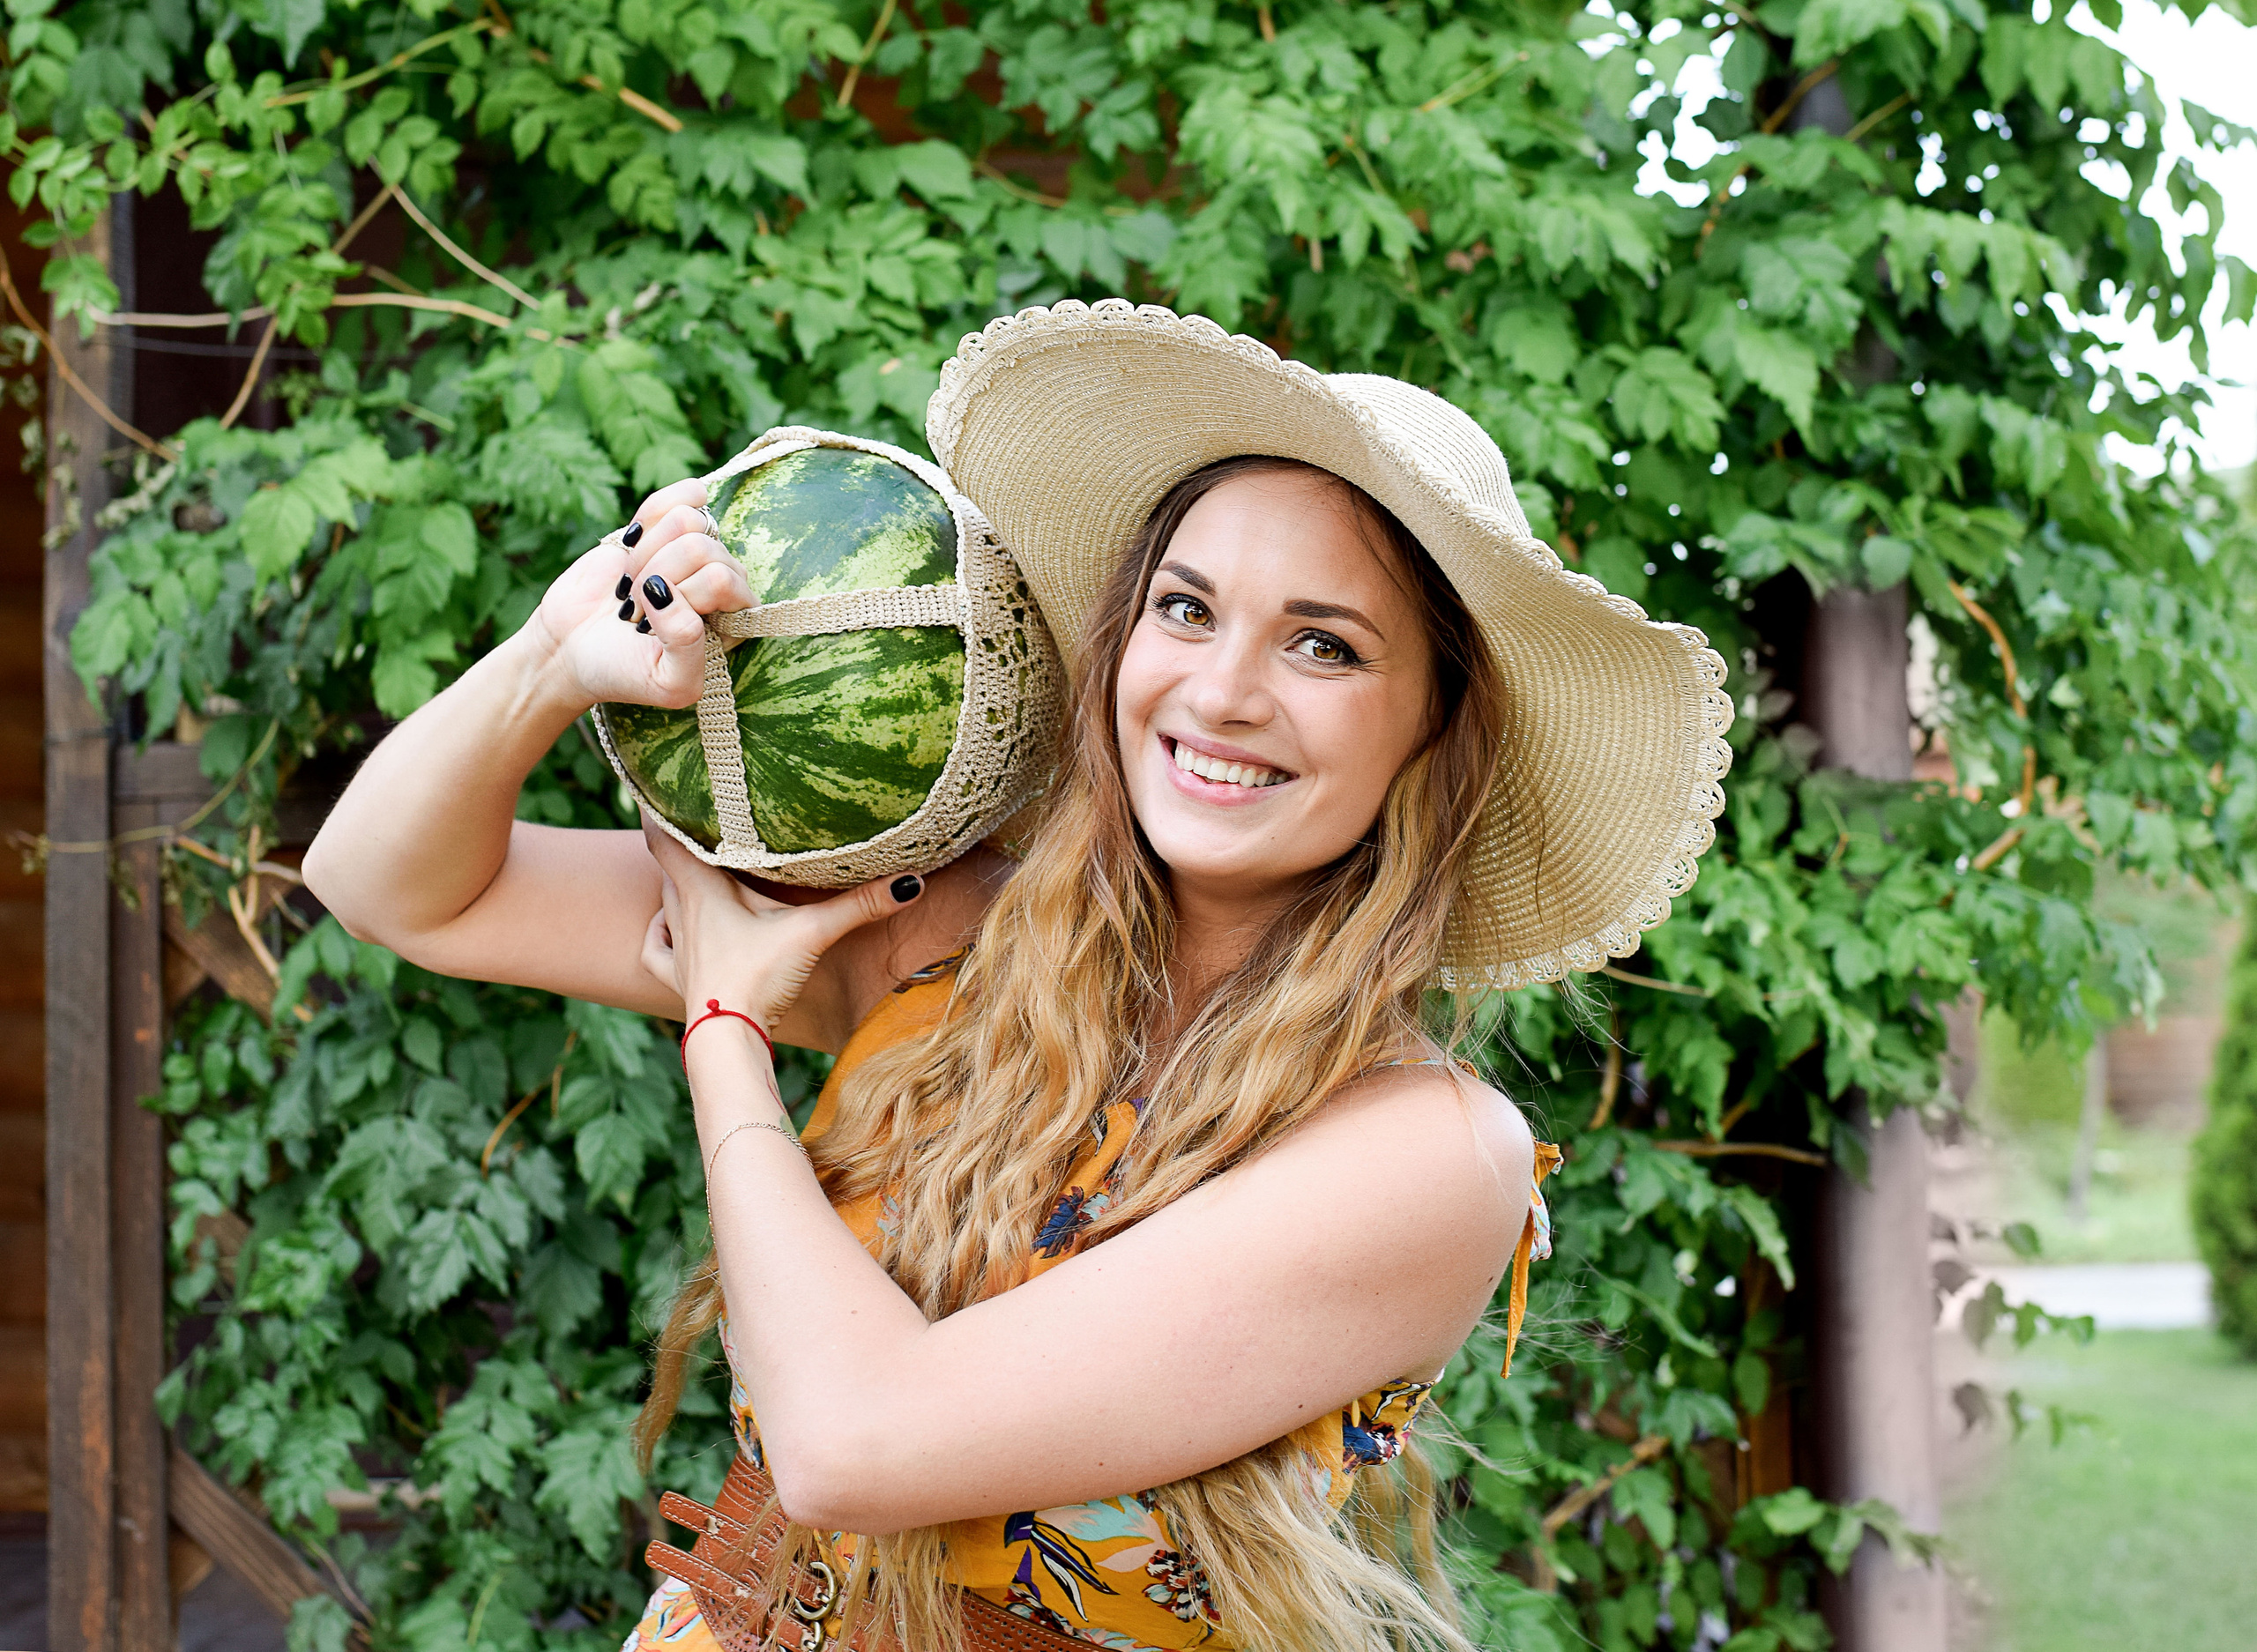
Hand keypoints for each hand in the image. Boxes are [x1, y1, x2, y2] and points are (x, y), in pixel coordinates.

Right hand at [528, 478, 759, 709]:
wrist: (570, 648)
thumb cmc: (624, 671)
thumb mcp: (668, 682)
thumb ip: (687, 645)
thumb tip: (669, 590)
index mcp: (735, 619)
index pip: (723, 580)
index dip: (681, 596)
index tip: (653, 626)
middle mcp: (722, 582)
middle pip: (703, 547)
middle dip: (656, 577)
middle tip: (637, 609)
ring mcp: (696, 551)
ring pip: (687, 519)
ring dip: (646, 555)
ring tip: (633, 587)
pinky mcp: (668, 526)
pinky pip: (678, 497)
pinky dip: (650, 517)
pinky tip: (635, 541)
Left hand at [638, 817, 925, 1034]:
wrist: (727, 1039)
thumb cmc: (758, 979)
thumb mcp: (811, 934)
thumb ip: (858, 906)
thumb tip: (910, 880)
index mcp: (702, 891)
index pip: (667, 839)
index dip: (658, 809)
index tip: (654, 781)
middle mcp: (681, 913)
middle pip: (670, 866)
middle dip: (677, 841)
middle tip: (689, 817)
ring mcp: (676, 949)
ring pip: (665, 902)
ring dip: (674, 884)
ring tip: (689, 868)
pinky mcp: (676, 981)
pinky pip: (655, 949)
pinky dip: (658, 933)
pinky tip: (667, 928)